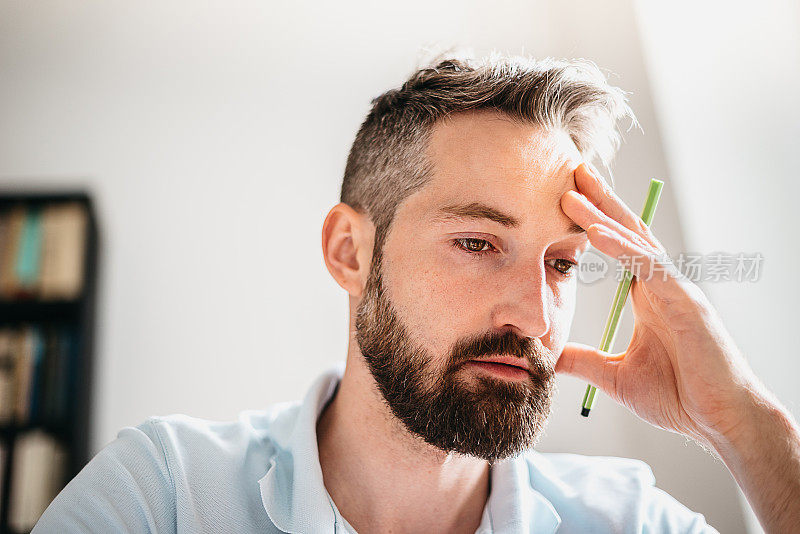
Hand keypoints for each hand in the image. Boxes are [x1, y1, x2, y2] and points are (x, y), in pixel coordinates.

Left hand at [556, 162, 758, 446]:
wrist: (720, 422)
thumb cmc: (680, 396)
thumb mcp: (615, 376)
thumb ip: (584, 361)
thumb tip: (549, 356)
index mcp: (648, 296)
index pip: (617, 248)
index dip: (594, 222)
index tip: (565, 200)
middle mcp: (662, 285)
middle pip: (627, 232)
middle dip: (599, 201)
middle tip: (571, 171)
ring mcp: (676, 290)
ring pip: (636, 242)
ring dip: (602, 214)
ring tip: (572, 191)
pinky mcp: (686, 302)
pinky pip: (649, 267)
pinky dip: (622, 247)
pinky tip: (596, 232)